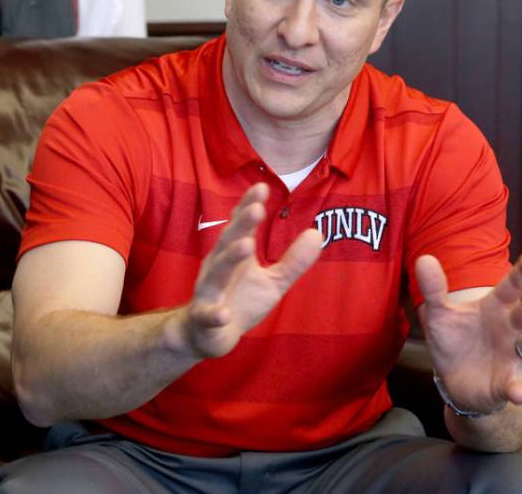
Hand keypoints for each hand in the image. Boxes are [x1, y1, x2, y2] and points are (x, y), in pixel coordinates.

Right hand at [179, 183, 322, 358]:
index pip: (241, 225)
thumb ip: (293, 260)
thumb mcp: (272, 281)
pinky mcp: (204, 318)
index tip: (262, 187)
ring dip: (230, 258)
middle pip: (228, 242)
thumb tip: (317, 233)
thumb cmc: (239, 301)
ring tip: (246, 245)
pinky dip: (214, 314)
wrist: (205, 334)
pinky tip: (223, 314)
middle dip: (241, 225)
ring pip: (217, 273)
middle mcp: (217, 267)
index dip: (249, 206)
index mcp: (233, 254)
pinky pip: (208, 315)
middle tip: (257, 208)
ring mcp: (208, 292)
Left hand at [416, 251, 521, 413]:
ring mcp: (512, 356)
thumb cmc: (453, 340)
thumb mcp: (439, 314)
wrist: (454, 379)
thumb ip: (433, 289)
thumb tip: (424, 258)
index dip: (521, 274)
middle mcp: (510, 329)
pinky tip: (518, 394)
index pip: (510, 288)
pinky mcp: (507, 383)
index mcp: (495, 308)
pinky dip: (517, 390)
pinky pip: (515, 387)